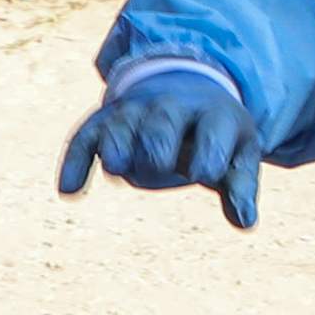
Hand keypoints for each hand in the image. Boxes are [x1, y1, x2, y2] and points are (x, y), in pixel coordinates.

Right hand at [58, 56, 264, 227]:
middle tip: (159, 164)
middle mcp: (172, 106)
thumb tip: (245, 222)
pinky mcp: (106, 120)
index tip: (204, 175)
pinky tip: (68, 190)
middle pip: (164, 118)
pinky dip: (76, 159)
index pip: (213, 128)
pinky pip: (87, 136)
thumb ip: (240, 186)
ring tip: (117, 169)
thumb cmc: (217, 137)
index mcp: (214, 113)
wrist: (187, 91)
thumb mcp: (238, 155)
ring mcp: (136, 110)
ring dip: (118, 142)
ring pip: (123, 122)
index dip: (209, 151)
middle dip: (160, 138)